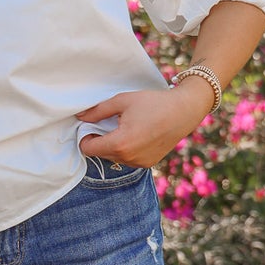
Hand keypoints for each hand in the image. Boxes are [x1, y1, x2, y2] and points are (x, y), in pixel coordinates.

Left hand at [76, 82, 210, 167]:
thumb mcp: (122, 101)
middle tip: (110, 123)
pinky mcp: (148, 164)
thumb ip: (98, 111)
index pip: (88, 149)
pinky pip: (128, 159)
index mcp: (120, 143)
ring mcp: (139, 163)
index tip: (91, 125)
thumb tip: (80, 117)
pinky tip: (137, 135)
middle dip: (100, 140)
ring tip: (126, 128)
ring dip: (113, 146)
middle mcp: (128, 158)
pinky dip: (126, 150)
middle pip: (100, 154)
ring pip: (114, 158)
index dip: (85, 136)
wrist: (183, 111)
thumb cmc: (153, 103)